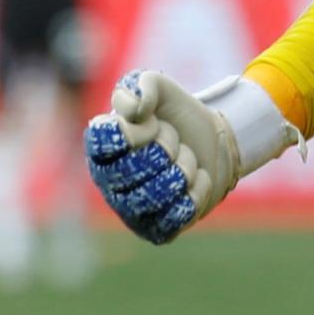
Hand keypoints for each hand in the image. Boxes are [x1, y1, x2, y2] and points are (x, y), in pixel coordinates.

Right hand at [84, 70, 267, 243]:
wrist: (214, 139)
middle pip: (137, 169)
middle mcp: (108, 184)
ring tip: (185, 160)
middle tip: (174, 141)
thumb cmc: (175, 114)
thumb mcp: (159, 87)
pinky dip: (198, 190)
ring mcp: (131, 210)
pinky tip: (195, 180)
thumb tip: (135, 110)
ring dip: (185, 168)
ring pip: (160, 194)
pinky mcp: (158, 229)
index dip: (138, 131)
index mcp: (99, 150)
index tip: (153, 121)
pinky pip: (180, 213)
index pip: (107, 142)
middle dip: (168, 147)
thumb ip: (141, 85)